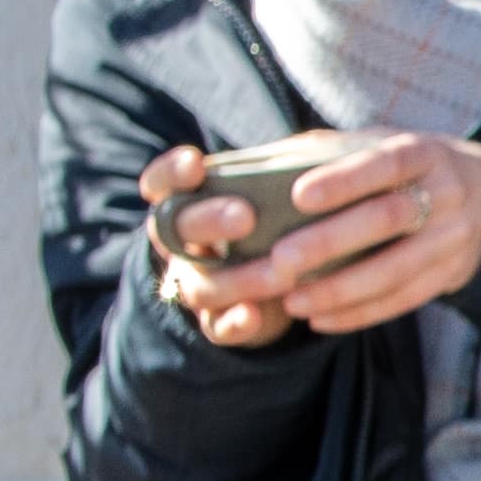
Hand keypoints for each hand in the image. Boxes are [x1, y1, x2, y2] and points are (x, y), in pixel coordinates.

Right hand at [141, 144, 305, 348]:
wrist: (284, 282)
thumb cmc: (278, 219)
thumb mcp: (277, 192)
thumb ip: (280, 174)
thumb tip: (317, 154)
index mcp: (189, 203)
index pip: (163, 184)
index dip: (171, 173)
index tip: (195, 162)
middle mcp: (182, 244)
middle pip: (176, 231)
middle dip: (208, 221)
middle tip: (245, 216)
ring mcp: (196, 283)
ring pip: (199, 284)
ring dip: (239, 278)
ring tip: (282, 273)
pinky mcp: (217, 320)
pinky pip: (216, 326)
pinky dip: (234, 322)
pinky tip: (254, 315)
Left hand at [146, 128, 480, 343]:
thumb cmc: (410, 168)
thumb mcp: (384, 144)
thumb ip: (329, 150)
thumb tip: (256, 163)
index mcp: (425, 153)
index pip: (386, 163)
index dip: (345, 179)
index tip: (298, 196)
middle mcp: (447, 194)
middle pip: (389, 218)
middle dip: (332, 242)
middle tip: (280, 260)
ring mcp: (455, 239)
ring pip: (398, 270)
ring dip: (342, 289)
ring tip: (293, 301)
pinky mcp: (453, 275)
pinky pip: (406, 300)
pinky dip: (361, 313)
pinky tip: (321, 320)